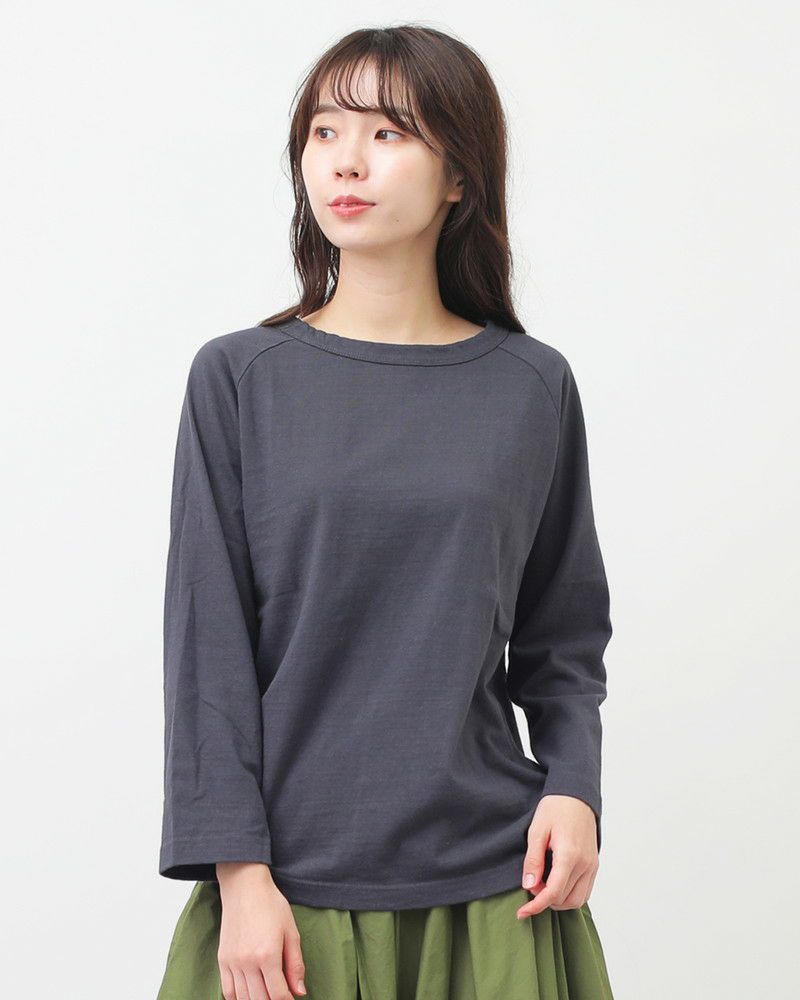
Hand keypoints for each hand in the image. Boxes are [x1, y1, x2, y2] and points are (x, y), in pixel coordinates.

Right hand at [216, 862, 306, 998]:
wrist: (245, 887)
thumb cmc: (271, 905)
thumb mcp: (291, 931)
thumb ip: (295, 964)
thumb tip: (299, 991)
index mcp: (267, 955)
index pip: (278, 994)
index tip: (292, 998)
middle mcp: (247, 962)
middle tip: (280, 995)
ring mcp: (232, 962)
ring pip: (243, 999)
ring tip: (266, 994)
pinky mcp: (222, 960)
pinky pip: (228, 991)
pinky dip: (238, 998)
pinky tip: (248, 995)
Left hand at [516, 794, 598, 917]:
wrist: (576, 794)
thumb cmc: (555, 808)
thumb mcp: (537, 830)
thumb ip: (533, 860)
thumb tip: (529, 886)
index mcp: (570, 855)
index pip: (553, 892)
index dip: (536, 906)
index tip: (521, 912)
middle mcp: (585, 864)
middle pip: (564, 899)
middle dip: (545, 899)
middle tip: (531, 884)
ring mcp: (592, 865)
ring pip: (577, 900)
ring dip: (559, 899)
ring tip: (543, 884)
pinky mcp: (595, 864)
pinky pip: (585, 890)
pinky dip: (570, 894)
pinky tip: (556, 882)